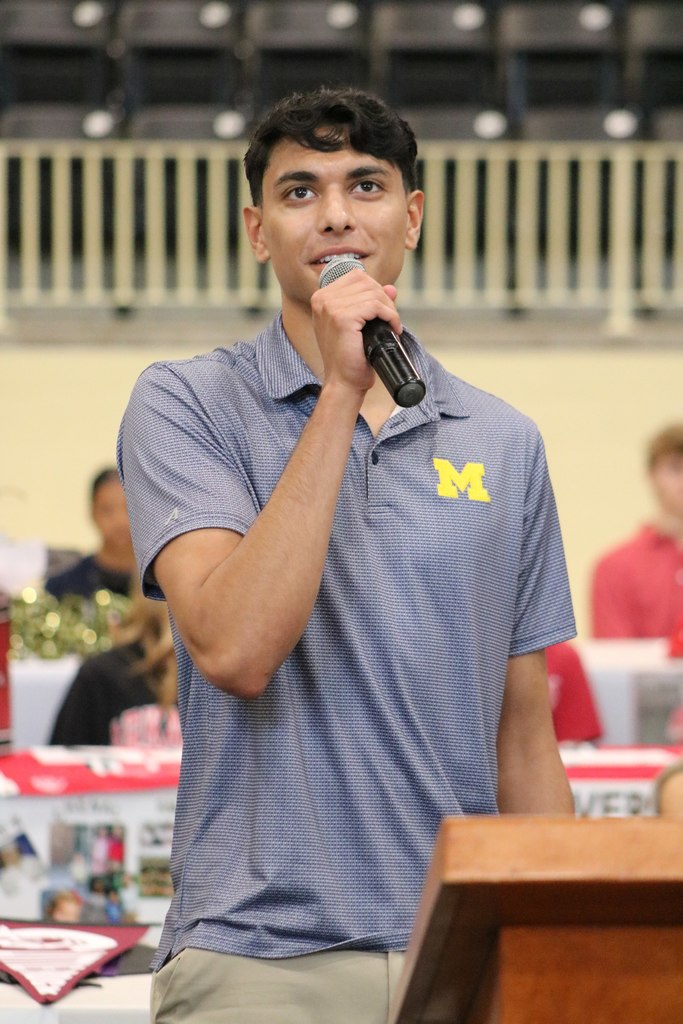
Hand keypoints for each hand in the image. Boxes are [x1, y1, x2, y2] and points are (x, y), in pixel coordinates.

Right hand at [310, 268, 400, 395]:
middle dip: (384, 299)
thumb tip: (391, 288)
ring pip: (373, 293)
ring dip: (389, 309)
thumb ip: (372, 303)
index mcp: (321, 298)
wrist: (343, 382)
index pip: (356, 277)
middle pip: (365, 282)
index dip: (375, 290)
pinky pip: (375, 306)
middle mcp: (322, 299)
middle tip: (391, 320)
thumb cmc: (350, 358)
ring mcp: (330, 307)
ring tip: (392, 326)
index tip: (384, 310)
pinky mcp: (342, 318)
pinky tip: (393, 328)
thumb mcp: (359, 325)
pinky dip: (390, 316)